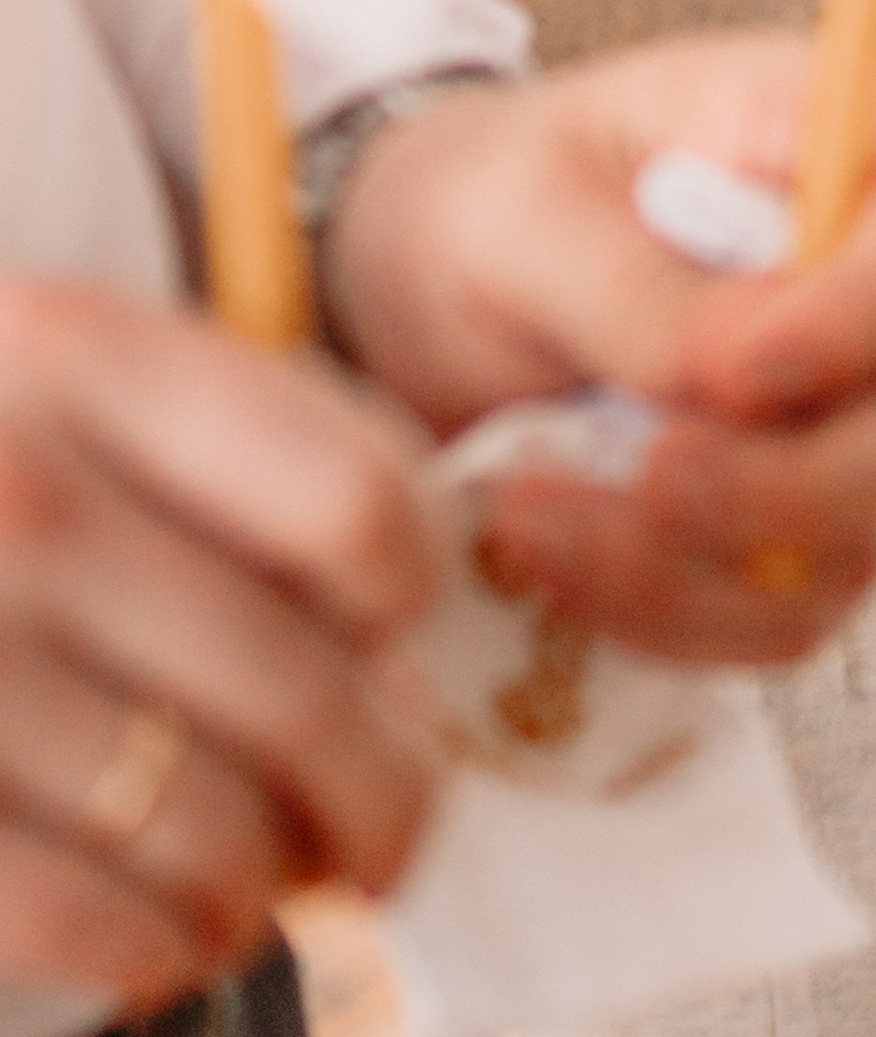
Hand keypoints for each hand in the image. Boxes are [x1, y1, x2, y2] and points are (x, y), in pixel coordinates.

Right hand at [0, 280, 441, 1012]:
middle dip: (381, 791)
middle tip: (387, 829)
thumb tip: (394, 634)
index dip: (409, 593)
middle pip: (304, 690)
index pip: (352, 502)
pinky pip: (92, 922)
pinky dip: (161, 950)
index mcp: (79, 352)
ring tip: (265, 880)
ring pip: (209, 825)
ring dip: (269, 881)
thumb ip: (220, 447)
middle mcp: (13, 494)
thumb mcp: (56, 372)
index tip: (395, 638)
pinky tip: (168, 937)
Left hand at [323, 39, 875, 667]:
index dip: (861, 311)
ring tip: (530, 511)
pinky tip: (548, 553)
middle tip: (653, 476)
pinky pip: (780, 619)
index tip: (730, 368)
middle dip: (807, 480)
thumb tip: (721, 386)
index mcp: (849, 149)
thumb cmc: (495, 203)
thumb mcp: (527, 210)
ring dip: (698, 561)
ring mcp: (858, 428)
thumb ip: (633, 284)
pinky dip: (664, 613)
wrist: (433, 291)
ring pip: (864, 541)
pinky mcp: (802, 536)